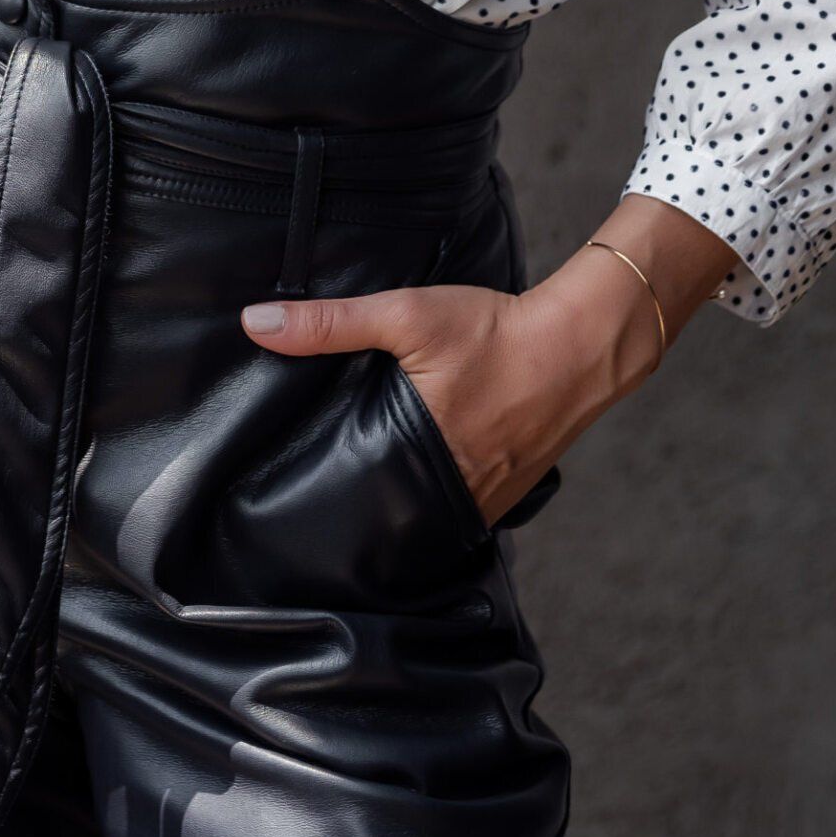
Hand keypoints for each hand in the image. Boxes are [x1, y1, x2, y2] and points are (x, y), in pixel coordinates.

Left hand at [240, 193, 740, 526]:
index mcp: (424, 457)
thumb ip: (330, 321)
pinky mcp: (508, 494)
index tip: (286, 515)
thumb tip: (256, 322)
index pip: (360, 508)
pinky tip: (412, 486)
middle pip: (392, 522)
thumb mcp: (406, 314)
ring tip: (355, 507)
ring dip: (396, 513)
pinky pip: (459, 514)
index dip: (324, 515)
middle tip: (310, 516)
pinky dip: (434, 504)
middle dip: (356, 521)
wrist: (579, 343)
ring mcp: (489, 501)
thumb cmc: (494, 330)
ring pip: (426, 522)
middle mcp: (457, 493)